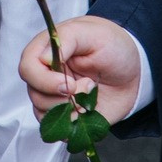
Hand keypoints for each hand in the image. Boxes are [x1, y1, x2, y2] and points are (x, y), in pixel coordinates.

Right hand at [20, 16, 141, 122]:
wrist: (133, 70)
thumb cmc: (113, 46)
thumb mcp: (92, 33)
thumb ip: (67, 38)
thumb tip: (43, 58)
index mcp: (46, 51)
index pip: (27, 68)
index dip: (44, 80)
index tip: (68, 83)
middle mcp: (45, 75)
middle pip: (34, 93)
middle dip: (63, 96)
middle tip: (89, 85)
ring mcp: (54, 96)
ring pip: (44, 113)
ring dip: (71, 109)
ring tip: (91, 94)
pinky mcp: (66, 115)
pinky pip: (57, 128)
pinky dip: (73, 124)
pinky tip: (88, 111)